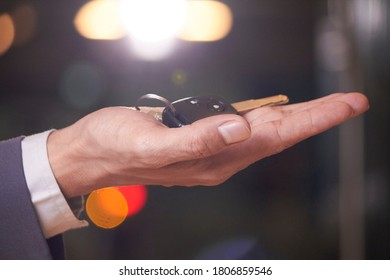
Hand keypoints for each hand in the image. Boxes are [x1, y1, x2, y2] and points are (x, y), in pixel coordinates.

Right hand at [47, 92, 368, 197]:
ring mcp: (210, 148)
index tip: (348, 104)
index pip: (276, 136)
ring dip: (298, 117)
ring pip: (265, 130)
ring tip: (329, 106)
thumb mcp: (151, 144)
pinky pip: (244, 125)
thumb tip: (241, 128)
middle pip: (279, 133)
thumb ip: (196, 140)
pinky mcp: (199, 136)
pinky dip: (268, 116)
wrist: (91, 154)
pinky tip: (279, 112)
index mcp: (213, 160)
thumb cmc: (115, 148)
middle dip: (317, 116)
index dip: (314, 119)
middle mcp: (219, 157)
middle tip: (352, 101)